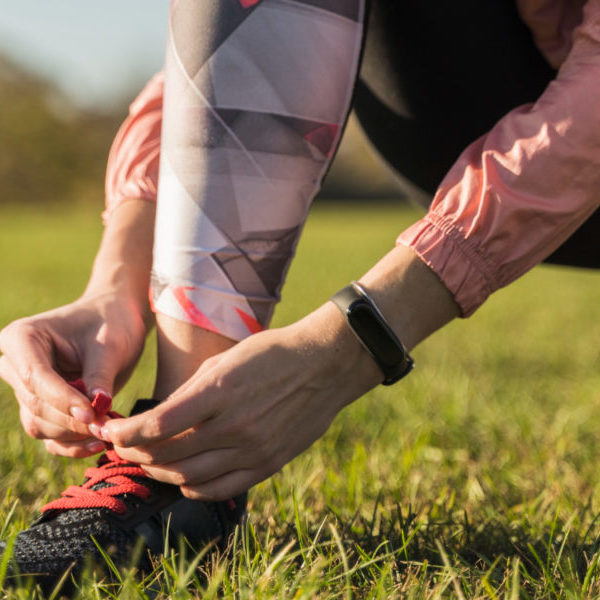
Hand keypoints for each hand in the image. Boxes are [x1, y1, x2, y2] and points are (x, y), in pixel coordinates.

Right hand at [0, 292, 147, 456]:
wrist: (117, 320)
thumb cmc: (112, 323)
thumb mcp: (110, 345)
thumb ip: (100, 376)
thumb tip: (97, 410)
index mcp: (22, 338)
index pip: (35, 378)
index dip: (63, 400)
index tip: (93, 414)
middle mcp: (15, 365)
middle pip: (35, 405)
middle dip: (72, 420)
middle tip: (107, 424)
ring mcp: (26, 389)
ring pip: (40, 425)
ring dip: (74, 434)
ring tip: (109, 429)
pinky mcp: (42, 408)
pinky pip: (49, 437)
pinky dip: (72, 445)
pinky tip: (99, 443)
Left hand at [103, 303, 381, 500]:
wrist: (324, 365)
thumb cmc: (272, 353)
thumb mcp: (226, 360)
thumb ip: (191, 393)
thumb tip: (158, 419)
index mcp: (218, 392)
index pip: (156, 426)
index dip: (126, 433)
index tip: (111, 431)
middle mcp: (233, 425)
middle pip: (167, 453)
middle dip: (135, 452)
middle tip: (123, 446)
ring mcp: (252, 449)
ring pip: (189, 475)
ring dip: (159, 471)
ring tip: (148, 462)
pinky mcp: (268, 463)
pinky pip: (221, 488)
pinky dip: (193, 486)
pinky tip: (183, 477)